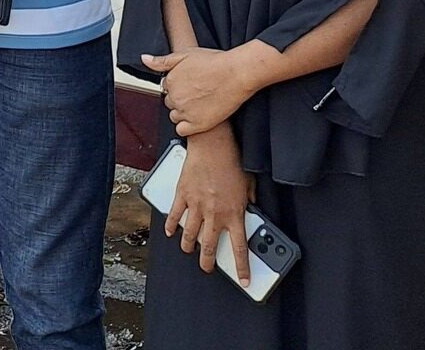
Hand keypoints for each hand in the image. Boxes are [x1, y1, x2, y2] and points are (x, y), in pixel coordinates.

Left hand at [142, 46, 260, 137]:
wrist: (237, 73)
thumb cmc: (216, 62)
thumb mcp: (186, 54)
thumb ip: (163, 60)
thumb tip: (145, 59)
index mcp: (170, 80)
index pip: (167, 87)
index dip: (179, 85)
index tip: (190, 84)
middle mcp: (175, 97)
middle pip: (170, 102)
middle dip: (180, 98)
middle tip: (197, 93)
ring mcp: (185, 112)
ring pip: (174, 116)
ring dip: (183, 112)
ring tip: (200, 104)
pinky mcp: (197, 125)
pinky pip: (181, 130)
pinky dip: (187, 126)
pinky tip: (197, 117)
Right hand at [164, 125, 257, 283]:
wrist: (212, 144)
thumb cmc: (232, 161)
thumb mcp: (249, 184)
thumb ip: (250, 200)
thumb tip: (253, 208)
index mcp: (234, 214)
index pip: (239, 249)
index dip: (242, 268)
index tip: (244, 280)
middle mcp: (215, 214)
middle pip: (209, 248)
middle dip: (207, 263)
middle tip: (207, 268)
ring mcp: (197, 206)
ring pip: (190, 236)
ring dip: (189, 247)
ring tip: (189, 251)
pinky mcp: (183, 195)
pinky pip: (174, 215)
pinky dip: (171, 225)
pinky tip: (171, 232)